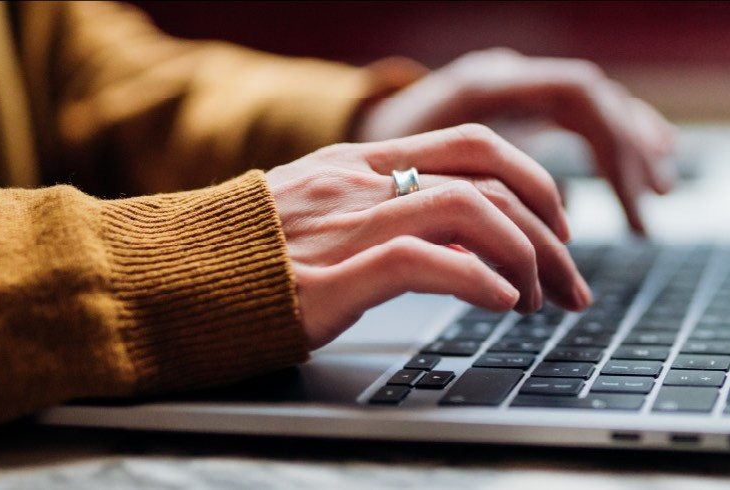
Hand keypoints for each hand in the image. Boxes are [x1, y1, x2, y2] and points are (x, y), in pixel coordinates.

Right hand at [265, 124, 591, 348]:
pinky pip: (426, 262)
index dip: (534, 182)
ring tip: (537, 301)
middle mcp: (361, 182)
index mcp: (361, 163)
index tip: (557, 229)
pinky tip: (501, 305)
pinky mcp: (330, 277)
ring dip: (525, 259)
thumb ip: (380, 209)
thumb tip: (458, 238)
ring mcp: (347, 225)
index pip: (475, 145)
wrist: (159, 279)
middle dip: (549, 229)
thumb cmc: (239, 258)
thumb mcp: (316, 213)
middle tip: (570, 280)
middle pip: (491, 174)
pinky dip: (479, 281)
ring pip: (472, 212)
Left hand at [356, 48, 677, 233]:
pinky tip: (647, 170)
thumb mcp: (404, 188)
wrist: (339, 136)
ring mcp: (515, 88)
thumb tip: (510, 263)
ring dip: (632, 148)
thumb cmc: (363, 171)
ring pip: (596, 105)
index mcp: (483, 85)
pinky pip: (585, 117)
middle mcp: (506, 76)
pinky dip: (618, 143)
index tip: (621, 203)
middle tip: (646, 213)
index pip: (575, 94)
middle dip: (627, 157)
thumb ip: (458, 211)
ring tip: (660, 194)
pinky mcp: (518, 110)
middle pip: (594, 101)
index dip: (605, 147)